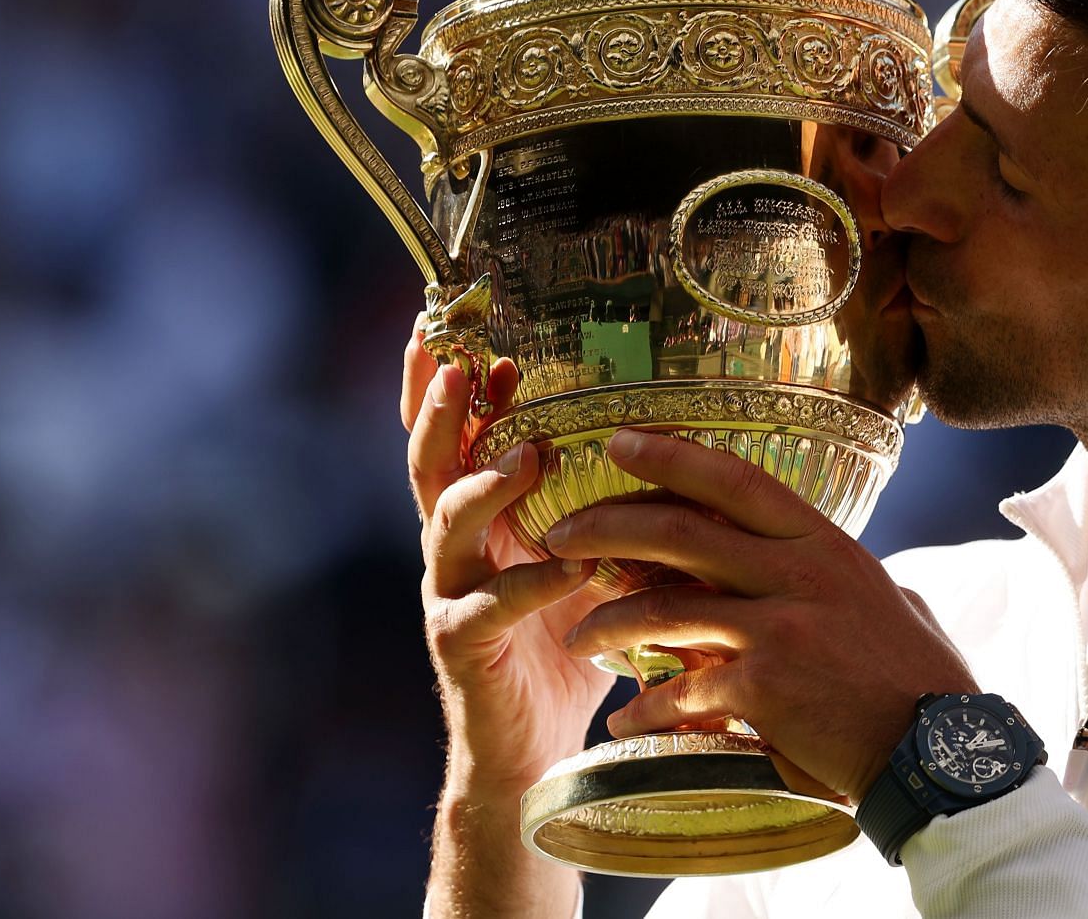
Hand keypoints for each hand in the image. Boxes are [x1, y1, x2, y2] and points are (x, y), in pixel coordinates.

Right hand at [401, 321, 615, 796]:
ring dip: (486, 482)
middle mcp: (451, 548)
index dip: (456, 390)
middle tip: (461, 365)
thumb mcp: (585, 558)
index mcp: (478, 520)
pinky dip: (530, 581)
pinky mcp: (462, 645)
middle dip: (441, 411)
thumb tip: (657, 440)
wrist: (532, 749)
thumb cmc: (563, 645)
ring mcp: (448, 594)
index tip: (481, 339)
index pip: (455, 440)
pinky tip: (570, 565)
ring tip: (531, 453)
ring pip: (446, 523)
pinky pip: (489, 605)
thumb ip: (597, 506)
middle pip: (430, 464)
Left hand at [548, 429, 978, 803]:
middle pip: (683, 531)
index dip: (673, 456)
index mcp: (824, 543)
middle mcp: (799, 573)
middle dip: (608, 526)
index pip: (738, 479)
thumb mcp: (884, 598)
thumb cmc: (916, 677)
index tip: (621, 441)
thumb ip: (832, 574)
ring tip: (576, 636)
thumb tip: (806, 560)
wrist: (939, 750)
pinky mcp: (764, 688)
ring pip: (666, 609)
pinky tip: (624, 723)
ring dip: (608, 621)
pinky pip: (681, 691)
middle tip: (561, 535)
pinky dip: (645, 709)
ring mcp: (780, 628)